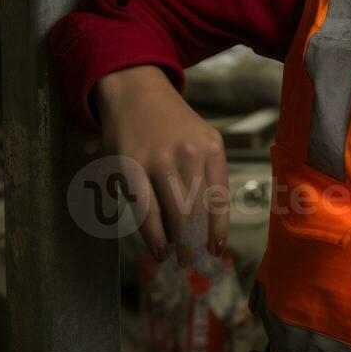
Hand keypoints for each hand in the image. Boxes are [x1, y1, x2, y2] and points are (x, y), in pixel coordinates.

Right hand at [91, 65, 228, 263]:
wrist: (135, 90)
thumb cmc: (171, 122)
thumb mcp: (200, 139)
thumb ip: (206, 174)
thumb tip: (208, 222)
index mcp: (212, 147)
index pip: (220, 197)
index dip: (218, 228)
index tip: (217, 250)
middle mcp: (189, 153)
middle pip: (197, 210)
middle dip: (197, 241)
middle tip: (195, 261)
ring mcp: (159, 160)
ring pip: (173, 214)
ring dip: (178, 243)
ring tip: (178, 259)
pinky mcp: (130, 166)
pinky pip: (145, 210)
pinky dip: (153, 235)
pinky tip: (158, 249)